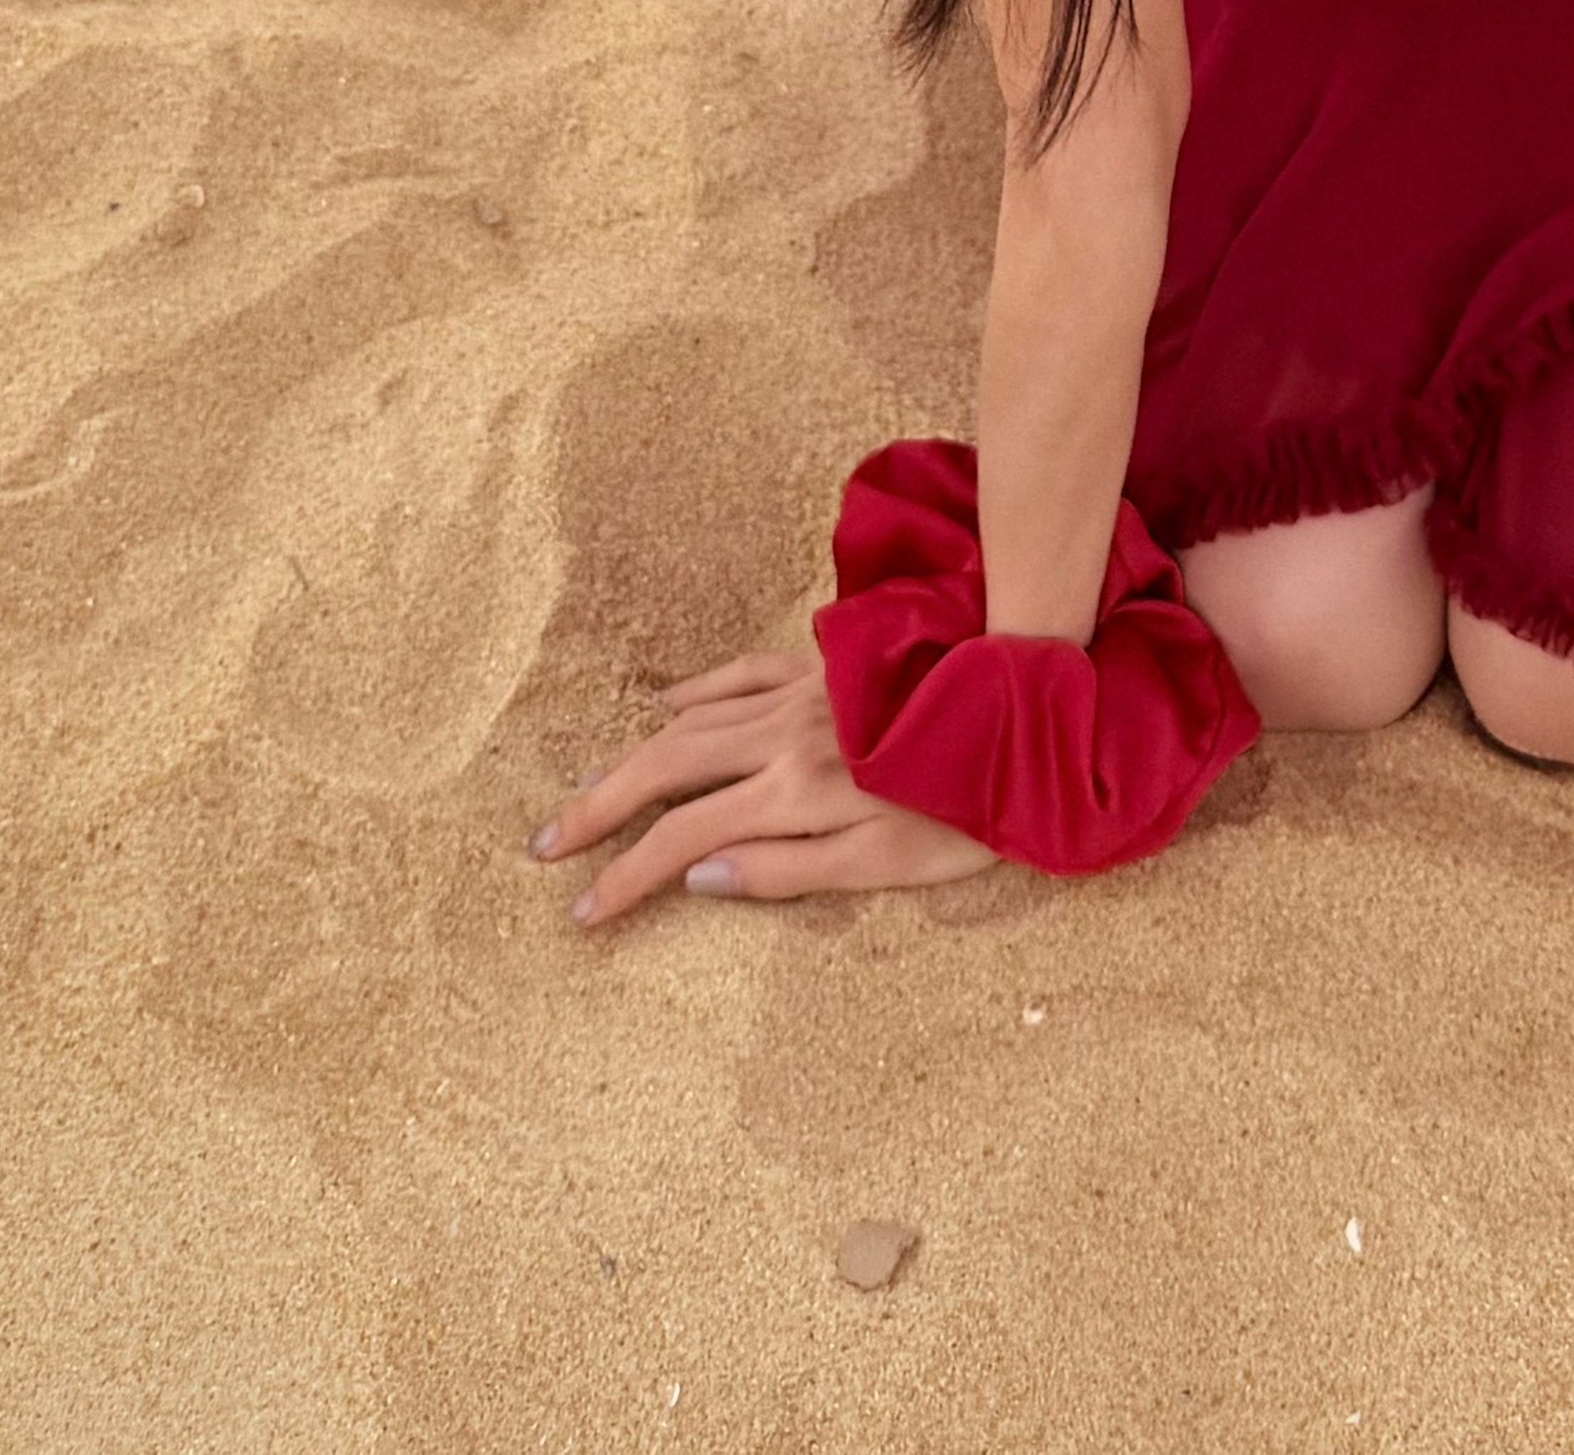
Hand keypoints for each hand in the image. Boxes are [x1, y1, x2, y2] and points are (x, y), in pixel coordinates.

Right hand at [532, 644, 997, 927]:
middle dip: (598, 806)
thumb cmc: (971, 801)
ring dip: (632, 755)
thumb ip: (789, 873)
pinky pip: (741, 672)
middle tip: (545, 842)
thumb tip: (699, 878)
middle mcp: (784, 734)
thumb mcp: (891, 865)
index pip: (681, 839)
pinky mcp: (825, 662)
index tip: (580, 910)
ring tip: (585, 786)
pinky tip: (666, 704)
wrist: (1029, 697)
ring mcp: (801, 691)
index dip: (625, 876)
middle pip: (664, 768)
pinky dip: (696, 691)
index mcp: (795, 793)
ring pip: (693, 719)